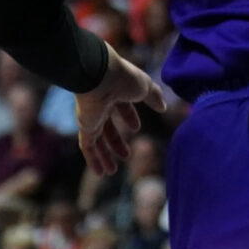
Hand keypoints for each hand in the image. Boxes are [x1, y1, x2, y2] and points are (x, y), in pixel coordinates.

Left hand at [75, 47, 164, 176]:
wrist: (100, 76)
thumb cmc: (124, 78)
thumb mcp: (145, 87)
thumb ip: (154, 96)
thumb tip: (163, 107)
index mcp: (115, 91)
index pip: (121, 107)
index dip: (129, 117)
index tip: (136, 128)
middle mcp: (101, 104)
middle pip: (107, 127)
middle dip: (116, 142)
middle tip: (126, 155)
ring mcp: (91, 116)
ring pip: (97, 140)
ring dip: (105, 156)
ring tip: (112, 171)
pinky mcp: (85, 127)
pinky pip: (87, 147)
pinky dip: (93, 160)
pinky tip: (100, 173)